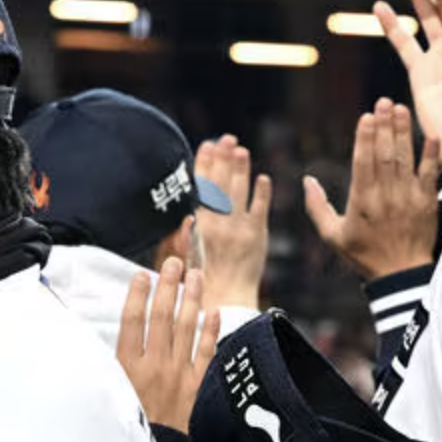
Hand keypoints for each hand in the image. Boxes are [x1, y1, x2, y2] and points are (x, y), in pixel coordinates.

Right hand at [117, 257, 220, 433]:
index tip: (141, 275)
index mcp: (126, 368)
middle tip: (175, 262)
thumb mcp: (105, 395)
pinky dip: (210, 331)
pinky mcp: (196, 386)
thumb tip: (101, 340)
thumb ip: (106, 367)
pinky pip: (206, 353)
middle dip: (168, 287)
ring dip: (192, 299)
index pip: (131, 322)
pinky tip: (213, 311)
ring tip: (197, 275)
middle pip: (162, 317)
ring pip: (187, 328)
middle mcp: (153, 367)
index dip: (137, 296)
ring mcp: (178, 375)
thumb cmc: (124, 426)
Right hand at [194, 134, 270, 310]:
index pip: (200, 187)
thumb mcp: (177, 259)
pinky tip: (263, 178)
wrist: (224, 302)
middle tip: (226, 139)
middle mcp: (218, 224)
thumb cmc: (196, 282)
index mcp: (197, 226)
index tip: (206, 145)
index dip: (203, 165)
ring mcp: (240, 228)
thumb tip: (184, 216)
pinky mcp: (258, 236)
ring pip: (239, 191)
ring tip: (241, 150)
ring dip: (241, 169)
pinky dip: (262, 193)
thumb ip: (178, 237)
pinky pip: (261, 210)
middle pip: (220, 183)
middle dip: (223, 159)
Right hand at [304, 98, 439, 281]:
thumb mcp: (333, 236)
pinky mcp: (427, 203)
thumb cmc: (364, 255)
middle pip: (385, 154)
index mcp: (362, 201)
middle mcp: (386, 196)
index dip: (365, 137)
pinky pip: (431, 175)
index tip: (366, 116)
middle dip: (384, 126)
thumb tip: (307, 180)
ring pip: (405, 159)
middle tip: (384, 102)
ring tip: (401, 109)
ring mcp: (408, 198)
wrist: (401, 276)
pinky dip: (431, 155)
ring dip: (404, 132)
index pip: (363, 162)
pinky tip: (432, 135)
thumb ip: (318, 207)